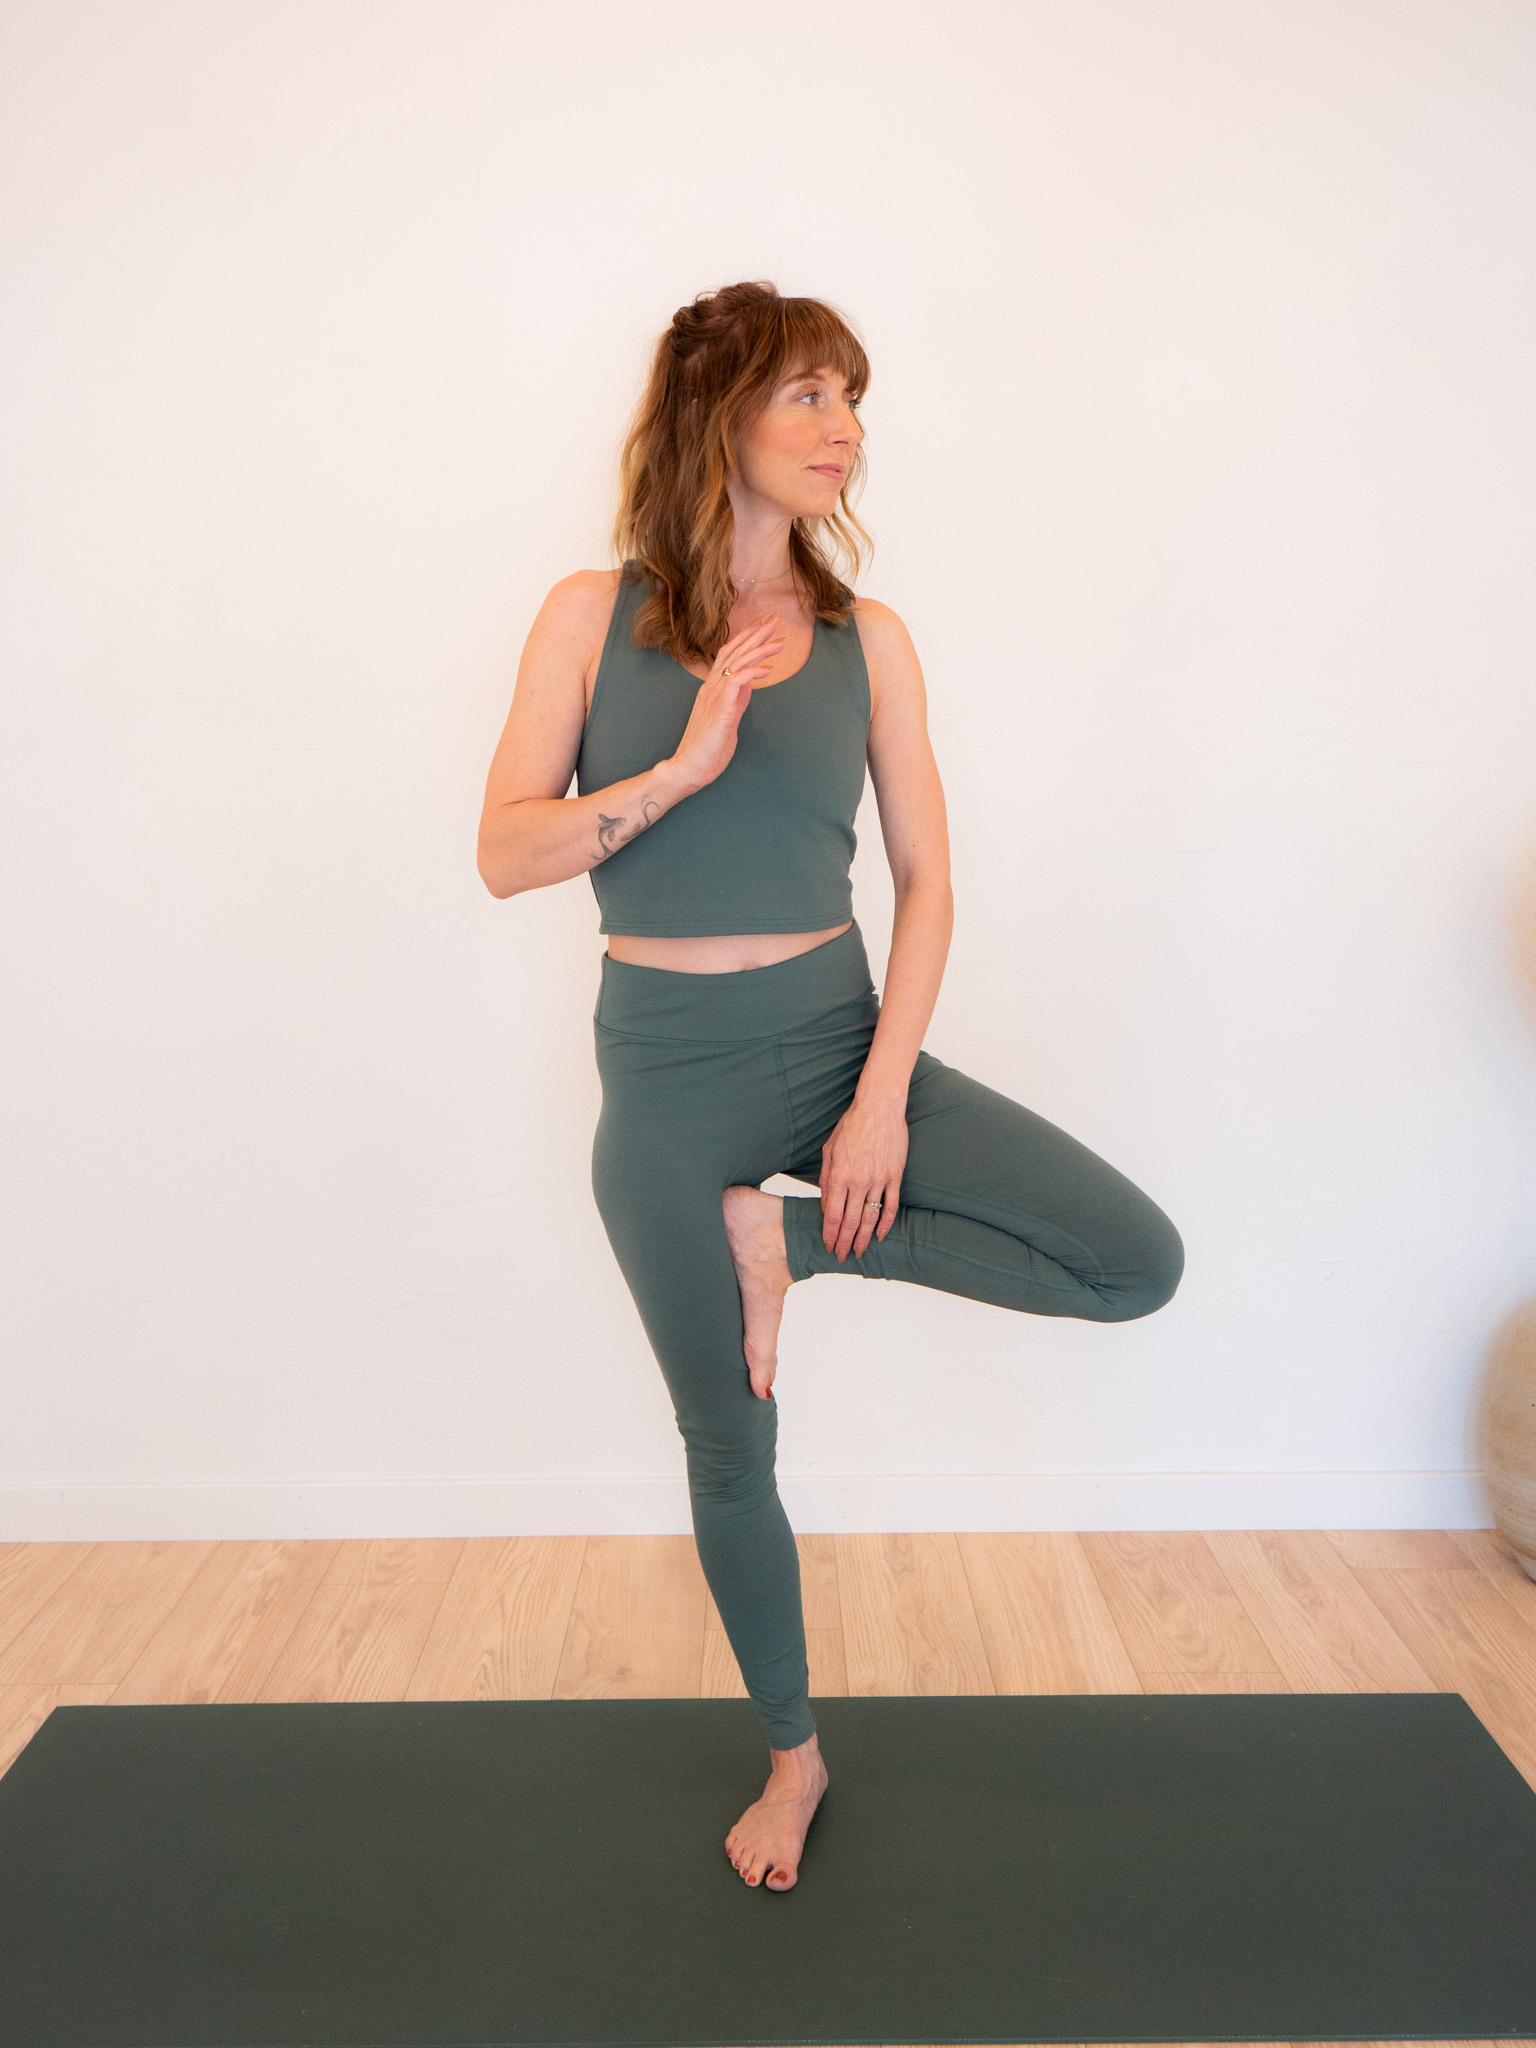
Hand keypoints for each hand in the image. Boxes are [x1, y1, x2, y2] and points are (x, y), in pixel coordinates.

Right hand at [664, 616, 784, 794]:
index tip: (761, 626)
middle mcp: (711, 688)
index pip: (728, 655)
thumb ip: (736, 701)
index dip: (745, 639)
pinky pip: (737, 682)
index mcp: (711, 689)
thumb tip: (748, 685)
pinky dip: (753, 672)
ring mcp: (714, 697)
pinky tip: (768, 669)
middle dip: (755, 634)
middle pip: (733, 652)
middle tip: (773, 620)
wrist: (690, 768)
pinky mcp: (720, 709)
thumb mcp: (728, 719)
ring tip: (779, 642)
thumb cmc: (708, 748)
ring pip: (737, 663)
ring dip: (759, 649)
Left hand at [819, 1093, 907, 1259]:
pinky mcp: (895, 1176)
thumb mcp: (829, 1149)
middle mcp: (859, 1181)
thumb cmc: (851, 1126)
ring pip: (870, 1217)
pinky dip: (886, 1223)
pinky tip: (880, 1235)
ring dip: (864, 1238)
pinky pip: (891, 1205)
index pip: (833, 1214)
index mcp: (839, 1175)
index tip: (828, 1245)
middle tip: (842, 1256)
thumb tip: (825, 1203)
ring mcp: (879, 1180)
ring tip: (860, 1252)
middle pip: (851, 1221)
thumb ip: (825, 1178)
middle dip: (845, 1242)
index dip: (830, 1233)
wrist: (879, 1108)